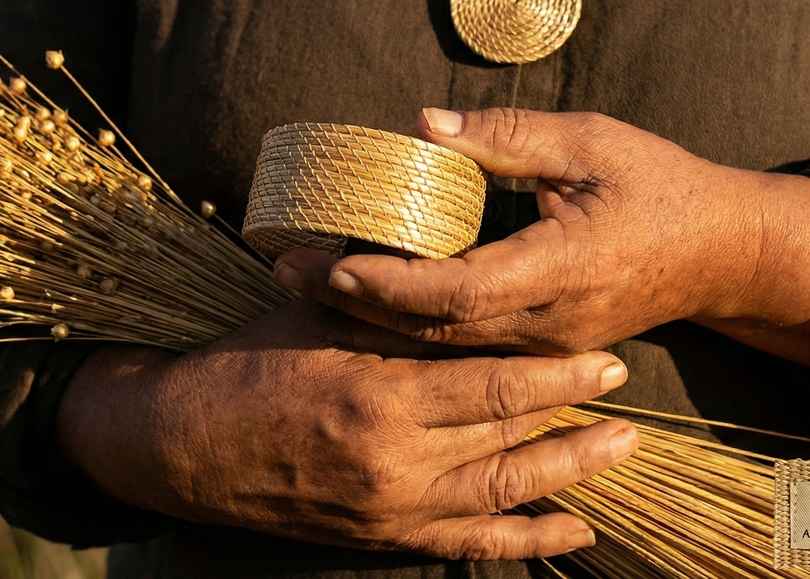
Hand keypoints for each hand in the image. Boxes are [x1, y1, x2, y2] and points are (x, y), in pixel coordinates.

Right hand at [57, 298, 636, 559]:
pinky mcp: (385, 537)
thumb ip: (383, 303)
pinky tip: (574, 530)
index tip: (602, 354)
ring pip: (504, 491)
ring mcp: (394, 506)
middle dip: (573, 412)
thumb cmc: (246, 367)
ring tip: (622, 448)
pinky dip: (528, 541)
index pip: (492, 381)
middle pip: (509, 433)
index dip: (555, 371)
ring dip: (570, 472)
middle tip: (624, 386)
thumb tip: (442, 263)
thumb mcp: (312, 320)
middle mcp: (396, 459)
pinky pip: (472, 545)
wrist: (185, 447)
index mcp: (380, 394)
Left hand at [278, 108, 809, 377]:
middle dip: (354, 304)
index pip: (457, 290)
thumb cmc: (661, 185)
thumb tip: (421, 127)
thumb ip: (507, 137)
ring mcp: (547, 343)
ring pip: (444, 346)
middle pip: (433, 328)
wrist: (725, 253)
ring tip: (307, 283)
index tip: (327, 264)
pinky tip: (364, 301)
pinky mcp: (542, 346)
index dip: (387, 283)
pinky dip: (410, 325)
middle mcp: (550, 321)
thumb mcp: (592, 141)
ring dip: (373, 318)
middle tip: (284, 272)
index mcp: (563, 267)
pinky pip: (464, 346)